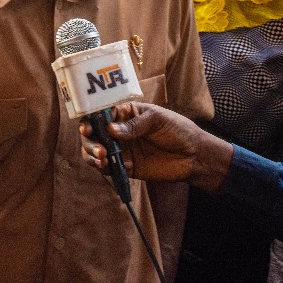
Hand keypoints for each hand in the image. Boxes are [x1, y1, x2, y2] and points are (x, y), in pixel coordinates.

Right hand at [79, 102, 232, 190]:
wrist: (194, 156)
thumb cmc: (178, 130)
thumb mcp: (158, 119)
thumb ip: (135, 125)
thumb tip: (111, 129)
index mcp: (125, 113)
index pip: (100, 114)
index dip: (90, 120)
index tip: (88, 127)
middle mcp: (118, 131)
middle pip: (93, 135)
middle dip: (89, 141)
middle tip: (99, 149)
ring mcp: (121, 149)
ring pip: (95, 152)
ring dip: (93, 156)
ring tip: (103, 160)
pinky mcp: (126, 166)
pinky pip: (108, 169)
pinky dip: (107, 169)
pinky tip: (122, 167)